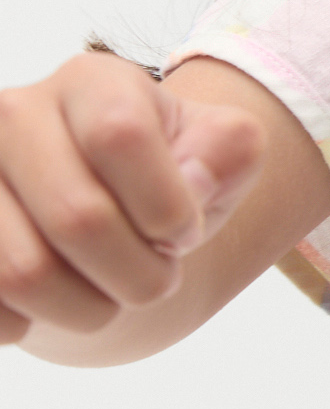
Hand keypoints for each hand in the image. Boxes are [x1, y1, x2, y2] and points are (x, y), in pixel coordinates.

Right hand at [0, 50, 264, 346]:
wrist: (102, 220)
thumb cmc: (166, 183)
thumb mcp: (219, 156)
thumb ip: (229, 153)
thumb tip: (192, 181)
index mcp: (89, 82)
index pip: (118, 135)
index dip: (166, 205)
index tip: (183, 232)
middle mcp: (12, 114)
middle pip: (76, 217)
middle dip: (140, 275)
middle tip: (156, 280)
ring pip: (24, 273)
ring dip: (88, 311)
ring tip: (107, 298)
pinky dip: (28, 326)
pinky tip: (51, 305)